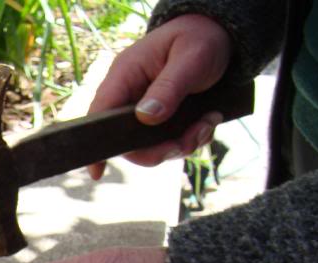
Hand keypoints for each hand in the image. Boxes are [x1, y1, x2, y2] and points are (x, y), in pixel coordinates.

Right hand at [88, 14, 233, 178]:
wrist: (220, 36)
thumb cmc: (200, 39)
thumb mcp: (191, 58)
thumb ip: (169, 87)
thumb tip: (146, 118)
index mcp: (125, 75)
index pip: (100, 114)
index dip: (97, 144)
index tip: (97, 172)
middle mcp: (130, 97)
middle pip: (128, 141)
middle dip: (161, 149)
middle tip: (189, 140)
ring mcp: (145, 111)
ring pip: (153, 148)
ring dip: (183, 144)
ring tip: (207, 122)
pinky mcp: (163, 121)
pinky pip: (170, 144)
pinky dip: (192, 140)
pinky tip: (208, 121)